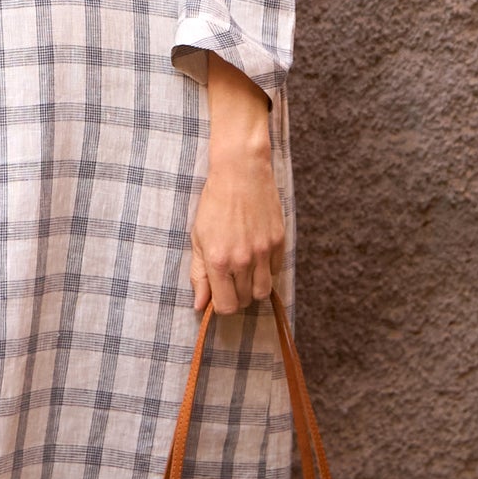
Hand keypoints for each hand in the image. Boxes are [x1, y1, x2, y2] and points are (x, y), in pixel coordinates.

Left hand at [188, 55, 284, 313]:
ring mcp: (264, 252)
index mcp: (219, 261)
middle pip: (245, 301)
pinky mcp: (279, 242)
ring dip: (252, 288)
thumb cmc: (214, 203)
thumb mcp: (198, 238)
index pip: (225, 306)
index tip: (218, 294)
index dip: (220, 305)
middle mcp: (243, 260)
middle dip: (236, 296)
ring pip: (263, 291)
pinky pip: (276, 271)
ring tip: (244, 272)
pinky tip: (256, 255)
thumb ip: (199, 275)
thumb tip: (199, 305)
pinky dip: (266, 270)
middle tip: (229, 279)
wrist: (240, 172)